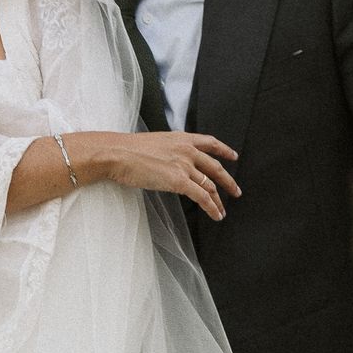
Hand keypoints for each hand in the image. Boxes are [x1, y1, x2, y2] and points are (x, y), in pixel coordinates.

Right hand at [93, 131, 240, 220]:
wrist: (117, 153)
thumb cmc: (126, 150)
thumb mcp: (153, 143)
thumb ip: (166, 151)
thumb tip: (167, 163)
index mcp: (180, 138)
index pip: (210, 142)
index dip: (224, 150)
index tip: (233, 156)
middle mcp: (187, 150)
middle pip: (215, 167)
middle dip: (228, 181)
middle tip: (235, 190)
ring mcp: (184, 165)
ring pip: (210, 185)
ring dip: (219, 200)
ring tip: (223, 210)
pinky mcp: (179, 181)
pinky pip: (202, 197)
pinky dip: (212, 207)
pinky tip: (216, 214)